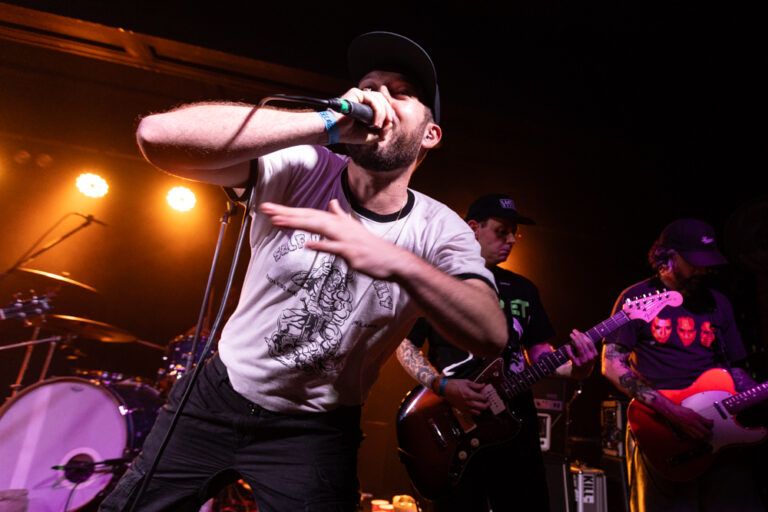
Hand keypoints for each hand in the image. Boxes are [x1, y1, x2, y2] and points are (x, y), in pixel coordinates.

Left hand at [259, 199, 411, 279]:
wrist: (391, 259)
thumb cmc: (370, 246)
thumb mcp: (353, 228)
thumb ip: (340, 216)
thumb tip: (332, 203)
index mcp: (337, 222)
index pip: (309, 213)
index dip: (289, 211)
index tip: (270, 209)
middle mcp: (340, 226)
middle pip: (309, 217)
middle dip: (286, 213)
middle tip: (266, 208)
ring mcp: (345, 238)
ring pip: (319, 227)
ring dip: (299, 223)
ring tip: (279, 221)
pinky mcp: (351, 252)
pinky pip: (334, 248)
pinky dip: (322, 245)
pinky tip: (308, 244)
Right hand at [337, 87, 394, 143]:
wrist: (334, 131)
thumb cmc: (348, 133)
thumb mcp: (369, 136)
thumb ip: (382, 133)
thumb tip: (390, 123)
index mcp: (366, 106)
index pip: (383, 104)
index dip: (388, 113)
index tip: (387, 125)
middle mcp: (363, 99)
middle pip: (383, 99)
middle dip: (388, 113)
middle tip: (386, 124)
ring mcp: (359, 95)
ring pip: (380, 98)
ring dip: (382, 113)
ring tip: (377, 125)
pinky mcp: (356, 93)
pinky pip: (373, 99)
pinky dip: (377, 111)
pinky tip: (374, 122)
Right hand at [443, 379, 488, 415]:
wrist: (445, 389)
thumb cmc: (454, 385)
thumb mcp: (466, 382)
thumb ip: (476, 385)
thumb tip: (483, 385)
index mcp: (470, 394)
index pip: (483, 398)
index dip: (486, 395)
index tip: (484, 392)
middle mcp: (468, 402)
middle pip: (483, 407)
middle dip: (487, 404)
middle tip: (488, 400)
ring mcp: (465, 407)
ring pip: (478, 412)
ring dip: (481, 408)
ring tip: (481, 404)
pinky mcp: (462, 410)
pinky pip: (471, 414)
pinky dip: (475, 412)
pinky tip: (474, 407)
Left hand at [564, 329, 597, 379]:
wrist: (581, 374)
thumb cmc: (585, 361)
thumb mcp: (590, 355)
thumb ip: (588, 347)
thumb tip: (581, 334)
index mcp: (595, 355)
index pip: (589, 342)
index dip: (584, 336)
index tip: (579, 332)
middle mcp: (590, 358)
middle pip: (584, 343)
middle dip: (578, 336)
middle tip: (573, 331)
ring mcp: (584, 361)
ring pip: (579, 347)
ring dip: (574, 339)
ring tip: (570, 335)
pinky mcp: (577, 364)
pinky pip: (572, 355)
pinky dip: (569, 349)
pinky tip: (567, 346)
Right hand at [660, 401, 713, 440]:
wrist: (671, 412)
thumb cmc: (680, 410)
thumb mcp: (691, 411)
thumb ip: (698, 416)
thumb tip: (704, 420)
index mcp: (695, 416)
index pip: (708, 423)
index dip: (711, 424)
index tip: (711, 424)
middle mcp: (693, 422)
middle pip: (705, 432)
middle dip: (709, 433)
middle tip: (710, 432)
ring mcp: (689, 427)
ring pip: (700, 436)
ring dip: (704, 436)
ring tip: (704, 435)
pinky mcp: (685, 430)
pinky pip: (693, 436)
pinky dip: (697, 436)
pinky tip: (697, 434)